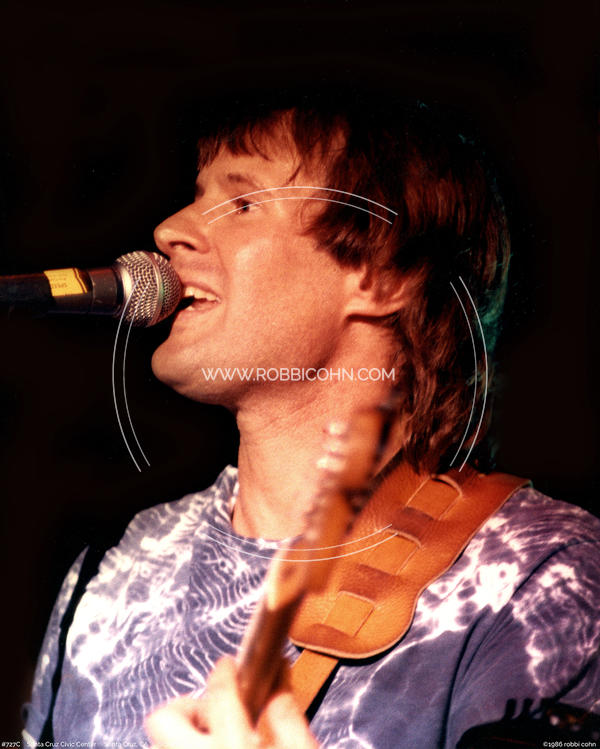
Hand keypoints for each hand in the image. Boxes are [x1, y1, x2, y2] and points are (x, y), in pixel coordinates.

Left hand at [145, 656, 318, 748]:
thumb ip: (290, 717)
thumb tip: (279, 677)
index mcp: (234, 748)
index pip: (218, 693)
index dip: (224, 671)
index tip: (229, 666)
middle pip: (161, 718)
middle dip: (186, 706)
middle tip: (215, 712)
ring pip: (160, 743)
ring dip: (184, 735)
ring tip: (218, 740)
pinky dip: (186, 748)